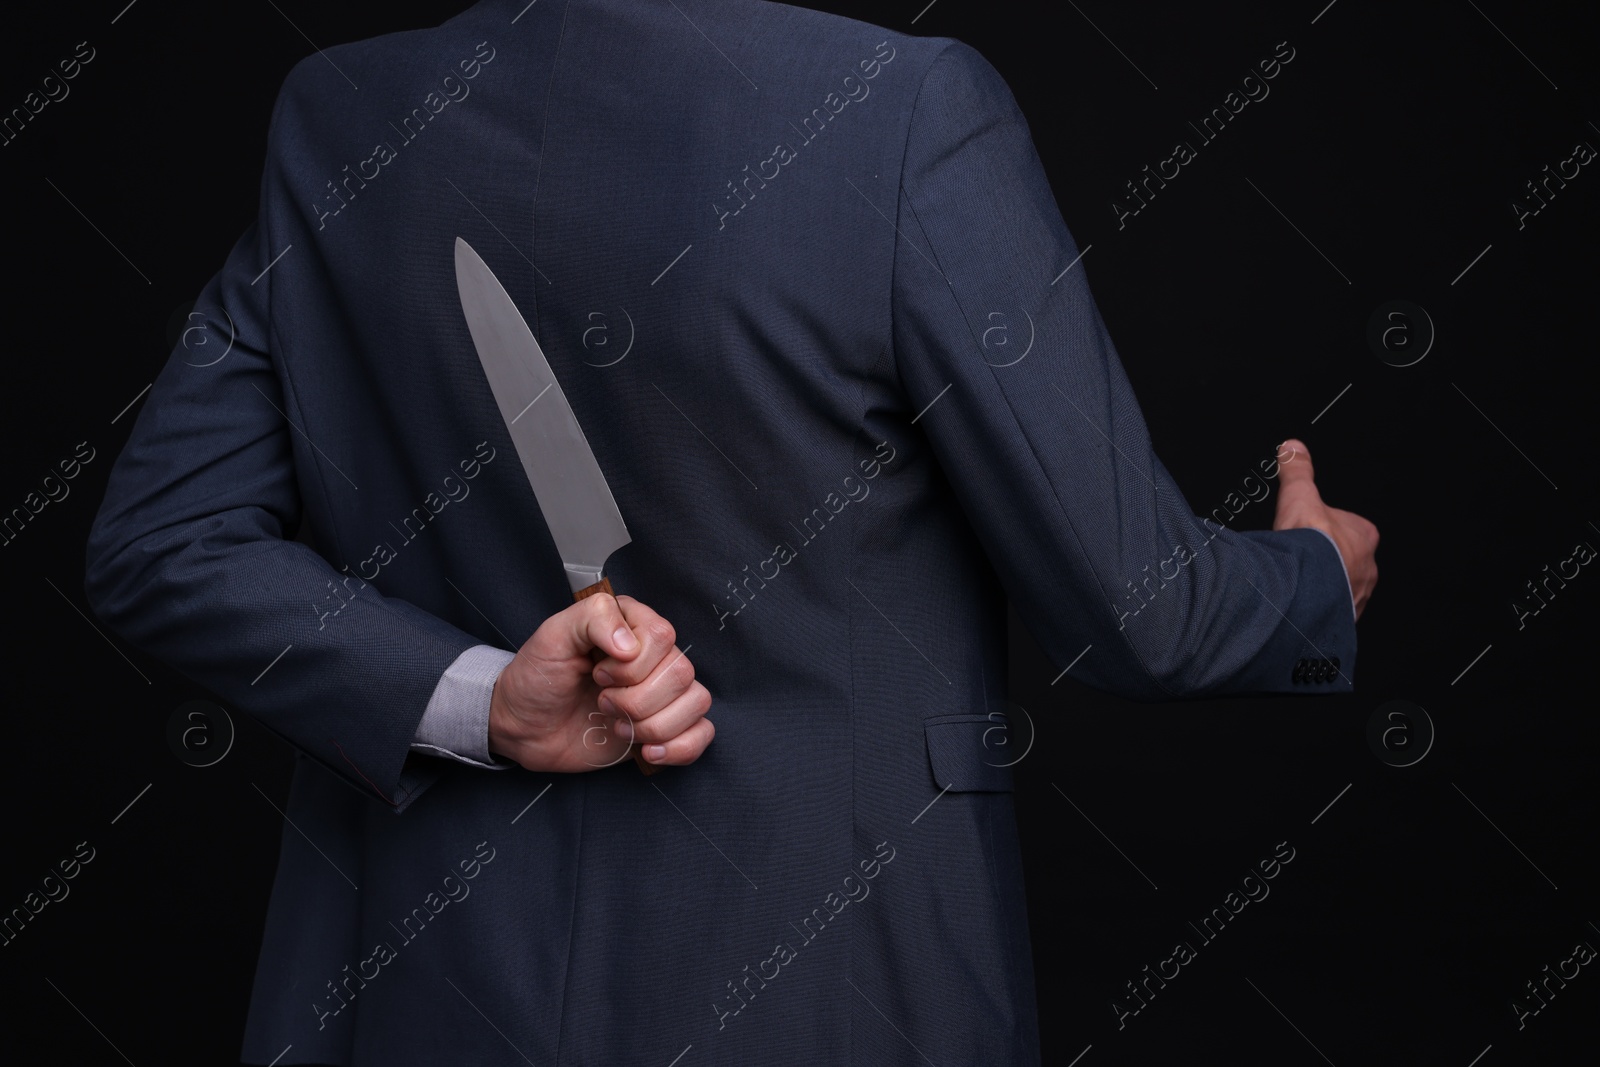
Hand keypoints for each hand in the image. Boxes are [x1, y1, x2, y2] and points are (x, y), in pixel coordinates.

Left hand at [488, 593, 713, 772]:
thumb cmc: (536, 678)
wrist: (524, 728)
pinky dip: (678, 748)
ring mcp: (663, 694)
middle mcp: (655, 657)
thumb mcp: (552, 636)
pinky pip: (702, 734)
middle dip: (636, 699)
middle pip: (682, 674)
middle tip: (602, 701)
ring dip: (653, 724)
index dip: (631, 664)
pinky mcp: (666, 728)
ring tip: (618, 725)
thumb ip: (592, 618)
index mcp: (633, 625)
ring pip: (696, 703)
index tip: (597, 673)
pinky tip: (646, 751)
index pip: (662, 636)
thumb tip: (630, 645)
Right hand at [1272, 439, 1378, 619]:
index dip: (1330, 528)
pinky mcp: (1343, 617)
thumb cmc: (1309, 544)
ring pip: (1341, 587)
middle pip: (1347, 559)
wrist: (1303, 587)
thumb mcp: (1299, 495)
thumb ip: (1297, 470)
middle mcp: (1368, 568)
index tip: (1312, 530)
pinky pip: (1332, 610)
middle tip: (1301, 557)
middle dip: (1327, 559)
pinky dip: (1318, 607)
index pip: (1352, 528)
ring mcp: (1357, 595)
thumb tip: (1292, 447)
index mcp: (1364, 536)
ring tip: (1298, 581)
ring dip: (1323, 585)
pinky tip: (1300, 602)